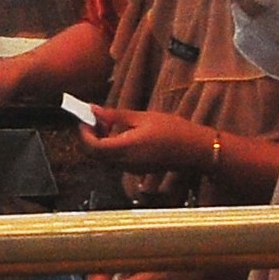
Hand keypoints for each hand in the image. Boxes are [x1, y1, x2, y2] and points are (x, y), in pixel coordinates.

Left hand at [81, 106, 226, 176]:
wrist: (195, 150)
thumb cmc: (174, 131)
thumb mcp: (142, 117)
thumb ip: (115, 115)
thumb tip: (94, 110)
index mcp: (126, 148)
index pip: (93, 147)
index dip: (84, 134)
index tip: (83, 120)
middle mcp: (126, 163)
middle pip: (96, 155)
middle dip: (89, 138)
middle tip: (93, 120)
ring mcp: (131, 169)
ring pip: (105, 159)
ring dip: (100, 143)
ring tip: (107, 124)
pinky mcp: (137, 169)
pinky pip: (116, 161)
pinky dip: (111, 148)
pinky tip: (120, 134)